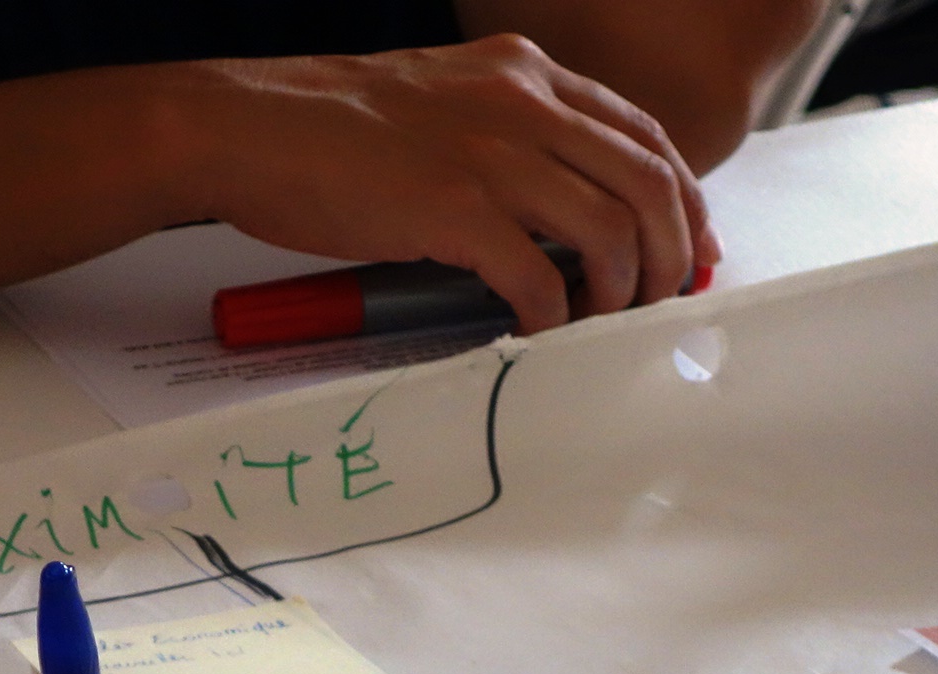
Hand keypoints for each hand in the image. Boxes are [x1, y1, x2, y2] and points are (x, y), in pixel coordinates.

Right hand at [167, 34, 715, 332]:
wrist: (247, 126)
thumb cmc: (329, 130)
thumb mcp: (442, 102)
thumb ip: (506, 136)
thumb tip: (555, 209)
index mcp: (523, 72)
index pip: (642, 134)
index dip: (683, 199)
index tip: (689, 249)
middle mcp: (521, 101)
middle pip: (648, 181)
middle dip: (670, 254)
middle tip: (659, 303)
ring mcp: (489, 152)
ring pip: (611, 230)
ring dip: (622, 291)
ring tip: (604, 323)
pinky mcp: (453, 208)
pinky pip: (540, 277)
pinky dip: (555, 317)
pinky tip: (540, 336)